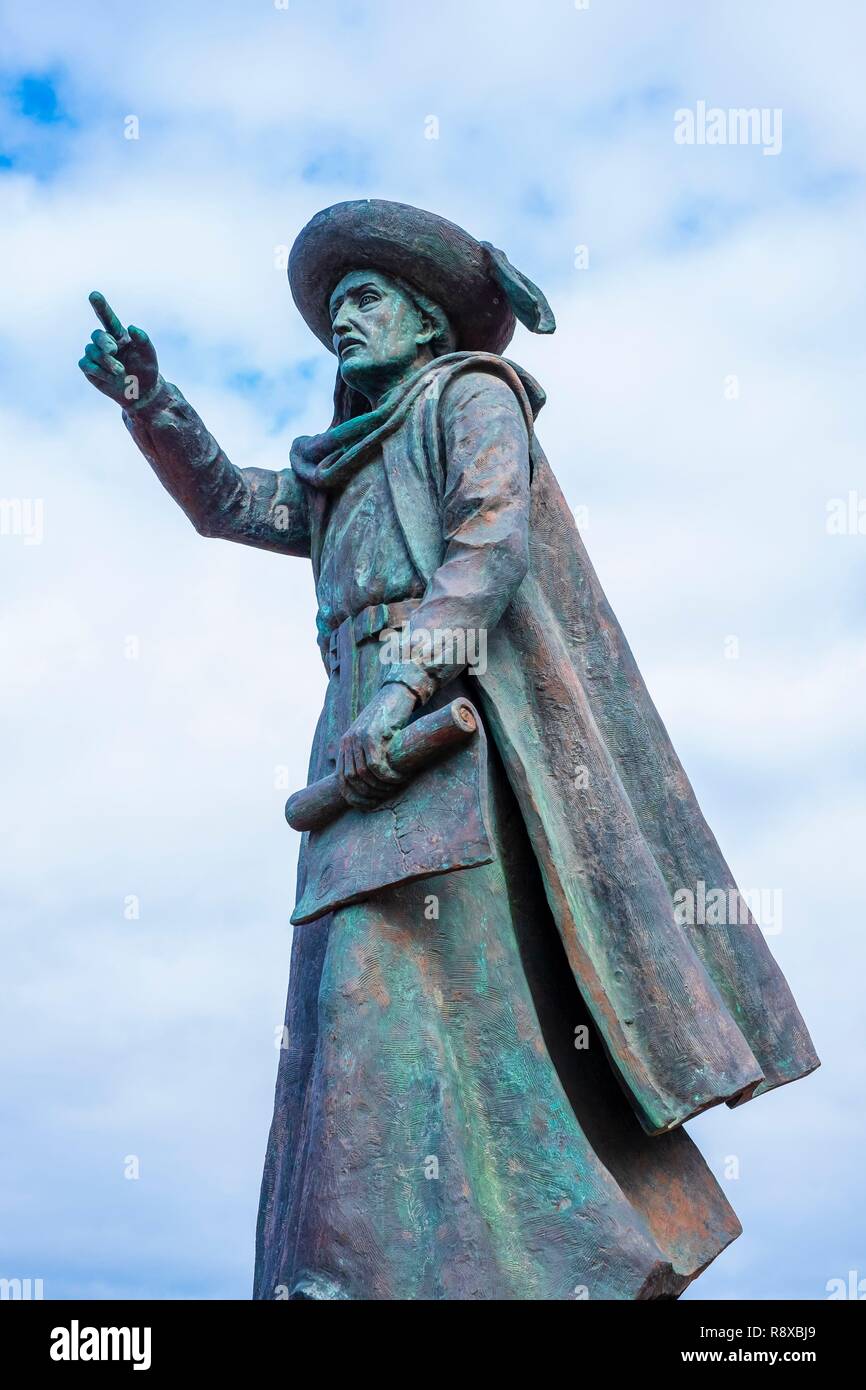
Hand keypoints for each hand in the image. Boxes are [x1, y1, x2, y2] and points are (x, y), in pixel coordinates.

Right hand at [78, 291, 159, 408]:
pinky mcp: (89, 368)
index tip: (94, 295)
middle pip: (97, 335)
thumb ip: (143, 339)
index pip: (107, 318)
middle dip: (104, 342)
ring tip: (120, 371)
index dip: (100, 306)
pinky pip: (86, 364)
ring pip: (92, 351)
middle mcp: (105, 342)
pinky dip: (99, 371)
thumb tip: (131, 327)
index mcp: (119, 335)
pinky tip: (111, 377)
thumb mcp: (149, 354)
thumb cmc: (146, 369)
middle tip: (113, 350)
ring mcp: (95, 355)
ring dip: (106, 362)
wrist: (141, 392)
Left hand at [338, 682, 416, 807]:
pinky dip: (387, 776)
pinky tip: (399, 777)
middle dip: (369, 793)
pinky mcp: (372, 735)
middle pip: (352, 780)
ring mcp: (358, 738)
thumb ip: (367, 755)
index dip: (354, 798)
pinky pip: (376, 765)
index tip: (369, 806)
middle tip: (386, 797)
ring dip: (381, 786)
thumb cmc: (390, 719)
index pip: (341, 780)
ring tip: (396, 786)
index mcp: (345, 745)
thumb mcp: (373, 738)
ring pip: (364, 774)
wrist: (397, 695)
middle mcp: (348, 742)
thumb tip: (369, 782)